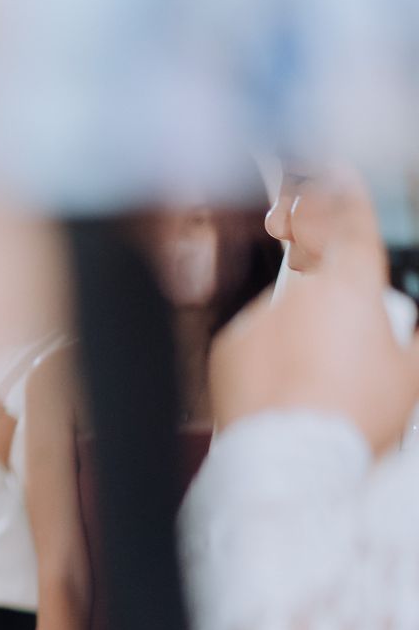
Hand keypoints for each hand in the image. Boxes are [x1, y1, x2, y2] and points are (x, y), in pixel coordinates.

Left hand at [212, 168, 418, 452]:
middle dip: (325, 279)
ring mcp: (258, 315)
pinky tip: (286, 388)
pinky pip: (255, 337)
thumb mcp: (411, 373)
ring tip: (318, 381)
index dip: (345, 191)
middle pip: (314, 263)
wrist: (291, 460)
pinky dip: (270, 354)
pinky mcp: (228, 344)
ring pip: (285, 308)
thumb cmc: (353, 418)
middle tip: (337, 318)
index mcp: (351, 287)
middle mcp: (299, 290)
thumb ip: (409, 334)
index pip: (351, 221)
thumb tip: (402, 327)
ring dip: (300, 331)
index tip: (336, 169)